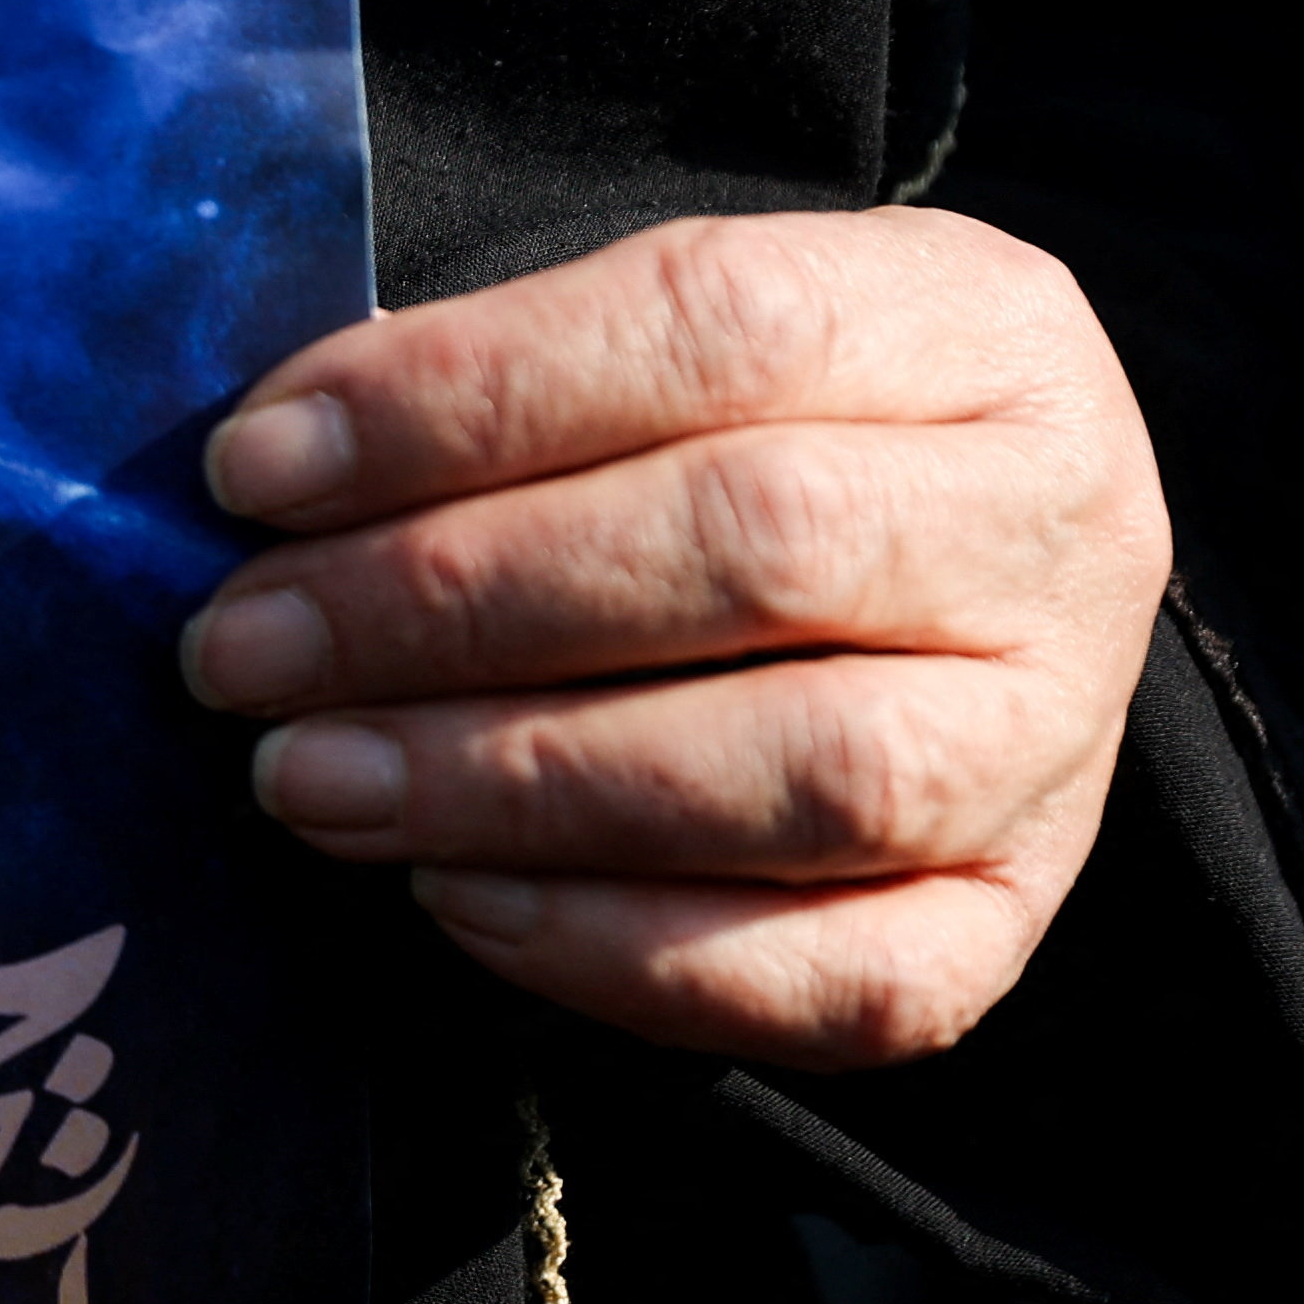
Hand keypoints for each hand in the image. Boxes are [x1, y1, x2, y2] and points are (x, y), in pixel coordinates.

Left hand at [176, 209, 1167, 1069]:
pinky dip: (624, 947)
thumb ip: (509, 380)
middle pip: (754, 546)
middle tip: (244, 649)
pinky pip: (843, 979)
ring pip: (807, 774)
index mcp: (975, 323)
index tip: (255, 470)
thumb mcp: (665, 340)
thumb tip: (278, 473)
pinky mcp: (1009, 919)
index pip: (717, 326)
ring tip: (306, 776)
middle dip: (450, 601)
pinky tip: (453, 898)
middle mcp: (1059, 522)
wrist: (931, 590)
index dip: (465, 399)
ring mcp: (1057, 738)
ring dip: (513, 783)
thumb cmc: (737, 441)